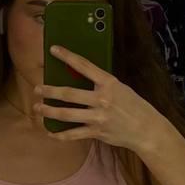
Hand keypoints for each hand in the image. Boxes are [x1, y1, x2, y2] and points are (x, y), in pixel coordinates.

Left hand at [34, 44, 164, 155]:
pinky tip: (50, 132)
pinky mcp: (97, 132)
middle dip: (50, 91)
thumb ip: (102, 84)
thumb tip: (80, 78)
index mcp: (108, 83)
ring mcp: (98, 117)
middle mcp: (102, 99)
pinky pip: (73, 134)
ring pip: (67, 114)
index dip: (67, 57)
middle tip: (37, 89)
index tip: (54, 50)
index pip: (84, 66)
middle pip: (69, 93)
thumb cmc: (134, 106)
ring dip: (49, 110)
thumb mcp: (121, 88)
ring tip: (37, 107)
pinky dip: (60, 135)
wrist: (147, 129)